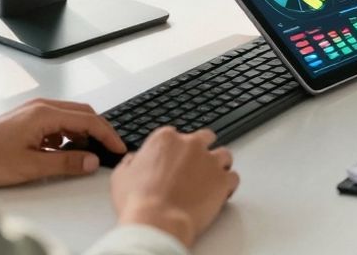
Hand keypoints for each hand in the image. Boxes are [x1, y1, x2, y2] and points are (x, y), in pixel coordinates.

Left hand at [0, 98, 126, 187]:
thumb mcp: (32, 165)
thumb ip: (66, 162)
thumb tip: (91, 161)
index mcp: (45, 114)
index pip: (88, 120)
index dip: (107, 134)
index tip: (118, 147)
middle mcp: (40, 107)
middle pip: (82, 113)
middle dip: (98, 131)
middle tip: (108, 149)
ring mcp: (32, 112)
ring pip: (69, 118)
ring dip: (81, 133)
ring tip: (87, 153)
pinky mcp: (25, 120)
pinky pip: (55, 123)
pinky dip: (66, 135)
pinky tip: (63, 151)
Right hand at [110, 126, 239, 248]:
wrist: (157, 221)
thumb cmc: (138, 201)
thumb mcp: (122, 176)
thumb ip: (131, 162)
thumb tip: (134, 160)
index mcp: (166, 139)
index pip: (177, 135)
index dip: (177, 149)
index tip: (175, 160)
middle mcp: (191, 145)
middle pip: (205, 138)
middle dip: (202, 150)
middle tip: (196, 167)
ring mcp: (210, 161)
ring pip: (224, 155)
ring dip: (218, 166)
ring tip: (210, 181)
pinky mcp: (223, 179)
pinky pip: (234, 177)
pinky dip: (229, 185)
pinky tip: (220, 193)